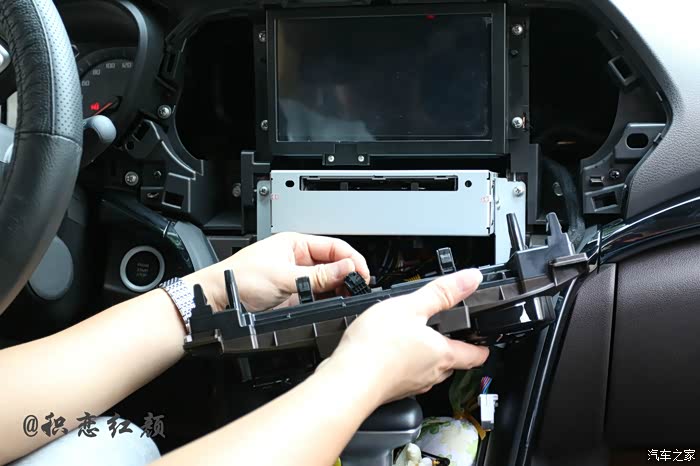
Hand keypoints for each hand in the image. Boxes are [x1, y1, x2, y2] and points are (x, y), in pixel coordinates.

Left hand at [186, 233, 369, 310]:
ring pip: (329, 282)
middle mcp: (299, 260)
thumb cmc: (239, 278)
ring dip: (339, 289)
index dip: (351, 259)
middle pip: (335, 265)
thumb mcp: (284, 276)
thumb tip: (347, 269)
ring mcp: (298, 279)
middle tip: (358, 288)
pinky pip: (319, 298)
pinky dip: (329, 301)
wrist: (218, 301)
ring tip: (348, 297)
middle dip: (348, 275)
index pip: (334, 247)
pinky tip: (334, 305)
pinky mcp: (295, 298)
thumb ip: (319, 275)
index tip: (362, 274)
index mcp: (296, 243)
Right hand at [323, 269, 488, 404]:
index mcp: (442, 353)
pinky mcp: (392, 391)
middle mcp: (431, 374)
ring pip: (429, 371)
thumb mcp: (410, 306)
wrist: (348, 380)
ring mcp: (411, 385)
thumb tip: (471, 278)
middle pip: (452, 363)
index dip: (483, 346)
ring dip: (427, 357)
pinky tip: (390, 353)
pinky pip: (407, 377)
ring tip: (415, 339)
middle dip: (452, 348)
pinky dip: (405, 365)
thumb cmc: (376, 346)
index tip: (484, 340)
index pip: (475, 355)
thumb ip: (442, 292)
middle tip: (447, 332)